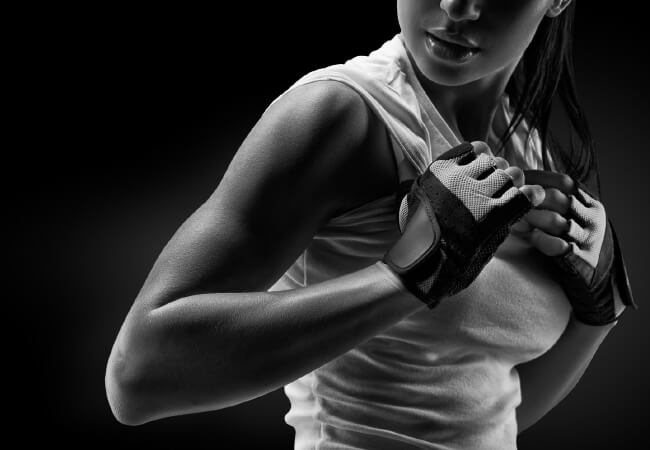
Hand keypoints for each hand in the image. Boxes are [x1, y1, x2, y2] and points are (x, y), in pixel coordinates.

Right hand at [382, 141, 544, 308]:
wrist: (424, 263)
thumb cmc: (416, 234)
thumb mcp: (411, 195)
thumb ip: (415, 174)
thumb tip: (408, 156)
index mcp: (441, 169)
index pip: (476, 149)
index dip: (485, 158)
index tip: (484, 170)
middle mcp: (461, 178)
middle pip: (496, 162)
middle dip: (501, 172)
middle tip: (499, 189)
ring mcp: (479, 195)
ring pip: (512, 175)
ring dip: (515, 185)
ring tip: (510, 197)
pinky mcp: (494, 216)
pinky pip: (524, 195)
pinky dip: (531, 195)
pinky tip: (533, 198)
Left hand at [517, 170, 636, 324]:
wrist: (599, 277)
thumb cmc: (575, 240)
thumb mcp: (573, 216)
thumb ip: (553, 201)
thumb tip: (518, 182)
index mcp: (588, 202)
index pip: (563, 182)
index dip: (537, 178)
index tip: (514, 178)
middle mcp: (591, 218)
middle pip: (559, 199)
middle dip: (531, 197)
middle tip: (508, 198)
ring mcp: (587, 238)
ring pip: (557, 222)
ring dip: (532, 218)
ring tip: (513, 217)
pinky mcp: (580, 259)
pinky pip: (559, 247)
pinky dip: (541, 240)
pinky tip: (529, 237)